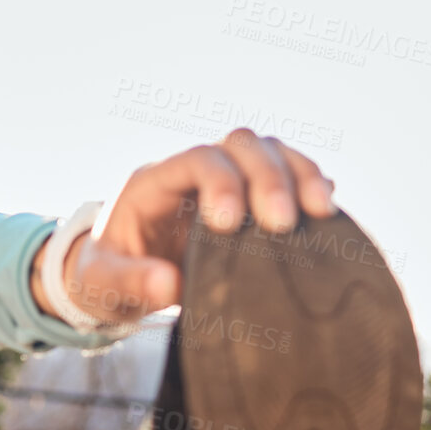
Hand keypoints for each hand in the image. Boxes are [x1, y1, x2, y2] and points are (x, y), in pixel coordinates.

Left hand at [31, 128, 338, 325]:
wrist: (118, 279)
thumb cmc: (107, 277)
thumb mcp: (103, 284)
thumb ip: (130, 282)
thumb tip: (169, 284)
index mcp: (153, 183)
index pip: (196, 159)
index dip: (220, 181)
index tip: (230, 224)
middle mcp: (193, 172)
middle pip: (240, 145)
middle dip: (267, 177)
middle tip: (283, 223)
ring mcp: (225, 181)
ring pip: (271, 151)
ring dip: (300, 174)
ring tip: (320, 211)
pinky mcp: (250, 200)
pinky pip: (288, 175)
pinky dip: (311, 185)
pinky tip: (327, 212)